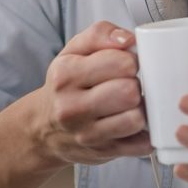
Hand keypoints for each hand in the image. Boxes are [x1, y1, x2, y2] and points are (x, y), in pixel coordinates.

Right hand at [26, 19, 152, 167]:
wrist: (43, 128)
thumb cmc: (66, 85)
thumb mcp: (74, 51)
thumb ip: (101, 34)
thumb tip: (129, 40)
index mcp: (66, 75)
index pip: (121, 62)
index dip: (131, 61)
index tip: (126, 65)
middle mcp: (72, 107)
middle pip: (130, 92)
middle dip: (135, 85)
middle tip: (128, 85)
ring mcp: (87, 135)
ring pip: (136, 119)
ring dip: (141, 110)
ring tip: (130, 104)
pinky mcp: (103, 153)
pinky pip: (141, 144)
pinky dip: (144, 134)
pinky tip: (132, 124)